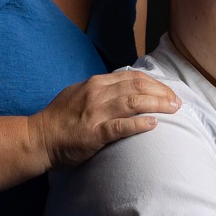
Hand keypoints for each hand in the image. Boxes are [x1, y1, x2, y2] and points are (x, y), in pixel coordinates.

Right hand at [32, 70, 180, 169]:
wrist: (38, 138)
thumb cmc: (59, 119)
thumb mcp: (79, 94)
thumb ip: (101, 90)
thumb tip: (125, 89)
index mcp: (95, 83)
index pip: (132, 77)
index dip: (155, 83)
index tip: (168, 92)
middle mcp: (96, 93)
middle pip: (137, 87)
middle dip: (162, 92)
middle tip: (177, 102)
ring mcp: (95, 113)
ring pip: (133, 102)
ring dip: (157, 104)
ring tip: (173, 109)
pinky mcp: (94, 133)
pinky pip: (121, 126)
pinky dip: (140, 124)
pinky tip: (154, 124)